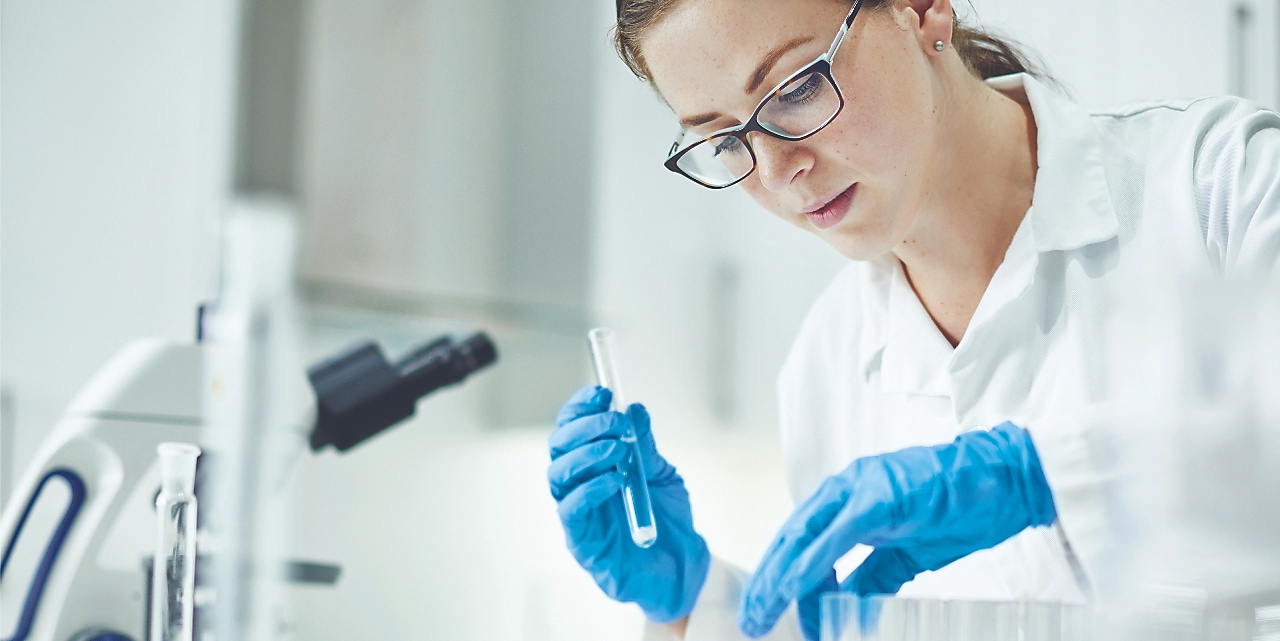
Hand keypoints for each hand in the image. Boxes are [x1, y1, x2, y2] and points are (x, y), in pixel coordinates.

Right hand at [548, 385, 710, 622]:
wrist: (681, 566)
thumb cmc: (666, 521)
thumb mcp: (661, 474)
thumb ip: (646, 445)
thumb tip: (634, 409)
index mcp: (593, 464)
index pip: (573, 428)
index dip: (580, 407)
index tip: (602, 393)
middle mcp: (578, 484)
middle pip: (559, 445)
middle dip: (585, 426)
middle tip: (615, 424)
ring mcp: (577, 512)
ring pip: (558, 474)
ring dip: (587, 454)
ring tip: (618, 451)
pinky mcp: (580, 540)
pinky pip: (571, 509)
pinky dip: (590, 489)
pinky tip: (616, 481)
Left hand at [737, 422, 1056, 637]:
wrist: (1008, 480)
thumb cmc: (962, 510)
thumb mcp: (907, 553)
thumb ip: (872, 575)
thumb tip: (847, 605)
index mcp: (849, 500)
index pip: (801, 541)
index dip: (778, 575)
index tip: (766, 609)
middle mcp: (845, 489)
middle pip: (792, 539)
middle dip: (767, 581)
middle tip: (752, 619)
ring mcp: (860, 489)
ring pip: (804, 536)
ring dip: (780, 578)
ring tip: (764, 612)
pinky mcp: (879, 497)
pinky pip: (835, 536)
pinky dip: (811, 563)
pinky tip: (792, 589)